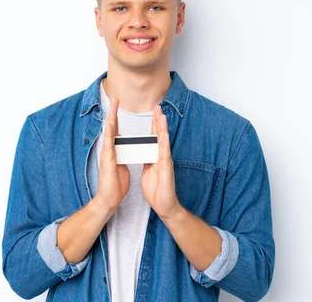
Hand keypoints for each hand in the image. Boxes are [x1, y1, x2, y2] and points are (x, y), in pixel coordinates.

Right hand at [93, 97, 129, 211]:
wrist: (109, 199)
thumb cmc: (115, 185)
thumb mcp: (121, 166)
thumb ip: (122, 155)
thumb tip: (125, 148)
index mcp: (114, 150)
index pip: (116, 131)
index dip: (117, 118)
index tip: (118, 106)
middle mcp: (109, 150)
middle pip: (111, 127)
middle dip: (113, 113)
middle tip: (115, 98)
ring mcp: (106, 154)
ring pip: (108, 132)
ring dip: (111, 118)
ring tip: (113, 106)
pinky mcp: (107, 160)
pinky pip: (108, 144)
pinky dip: (109, 133)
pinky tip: (110, 124)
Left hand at [141, 105, 181, 219]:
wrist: (164, 206)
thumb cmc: (157, 190)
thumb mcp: (148, 172)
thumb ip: (148, 160)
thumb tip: (144, 152)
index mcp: (156, 157)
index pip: (154, 138)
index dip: (153, 125)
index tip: (152, 112)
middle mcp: (162, 157)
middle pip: (160, 135)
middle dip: (158, 121)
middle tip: (157, 106)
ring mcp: (165, 162)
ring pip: (164, 141)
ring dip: (162, 128)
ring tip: (162, 115)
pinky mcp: (166, 169)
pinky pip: (165, 154)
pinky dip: (164, 143)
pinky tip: (164, 134)